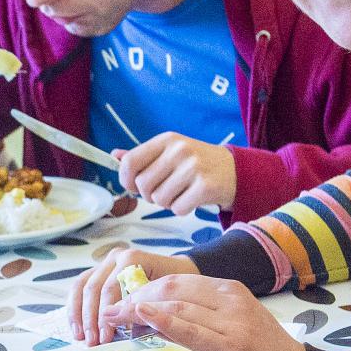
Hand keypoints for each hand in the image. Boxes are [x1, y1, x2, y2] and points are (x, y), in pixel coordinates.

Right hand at [67, 247, 197, 345]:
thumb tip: (126, 331)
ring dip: (78, 314)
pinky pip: (79, 287)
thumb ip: (146, 308)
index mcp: (132, 259)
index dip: (105, 315)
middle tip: (93, 342)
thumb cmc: (177, 286)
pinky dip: (75, 309)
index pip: (111, 288)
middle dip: (91, 318)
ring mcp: (105, 263)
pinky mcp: (98, 271)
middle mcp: (116, 257)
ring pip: (81, 286)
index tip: (105, 338)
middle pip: (93, 288)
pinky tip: (76, 328)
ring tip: (81, 338)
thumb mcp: (167, 296)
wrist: (179, 271)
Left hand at [113, 273, 305, 350]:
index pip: (177, 281)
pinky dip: (163, 321)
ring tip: (113, 318)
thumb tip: (154, 317)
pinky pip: (191, 330)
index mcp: (231, 291)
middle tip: (109, 311)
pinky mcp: (233, 349)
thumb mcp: (232, 329)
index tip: (119, 300)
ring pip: (177, 306)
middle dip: (134, 297)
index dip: (142, 289)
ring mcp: (233, 324)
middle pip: (172, 289)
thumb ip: (197, 320)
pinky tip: (142, 317)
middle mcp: (232, 300)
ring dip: (138, 310)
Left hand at [116, 133, 237, 213]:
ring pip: (159, 199)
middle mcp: (179, 151)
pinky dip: (182, 209)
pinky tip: (192, 199)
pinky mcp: (205, 186)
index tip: (134, 186)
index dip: (126, 180)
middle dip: (149, 195)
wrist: (235, 171)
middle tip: (164, 191)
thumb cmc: (197, 163)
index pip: (130, 162)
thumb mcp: (170, 152)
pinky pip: (178, 209)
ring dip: (167, 203)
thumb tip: (115, 155)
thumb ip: (143, 156)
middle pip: (143, 185)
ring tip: (181, 193)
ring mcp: (193, 168)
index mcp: (167, 140)